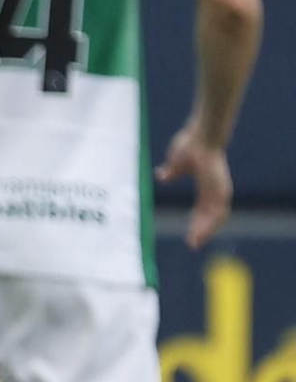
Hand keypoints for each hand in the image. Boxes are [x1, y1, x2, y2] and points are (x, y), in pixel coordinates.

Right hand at [157, 117, 233, 249]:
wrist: (201, 137)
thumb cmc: (190, 145)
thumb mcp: (176, 164)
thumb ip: (170, 173)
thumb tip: (160, 177)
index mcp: (206, 186)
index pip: (202, 210)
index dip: (196, 222)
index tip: (189, 234)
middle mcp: (215, 191)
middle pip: (210, 217)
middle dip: (201, 231)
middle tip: (191, 244)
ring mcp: (219, 191)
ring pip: (216, 219)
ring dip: (205, 231)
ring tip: (194, 242)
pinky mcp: (221, 192)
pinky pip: (217, 214)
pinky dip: (209, 226)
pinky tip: (200, 234)